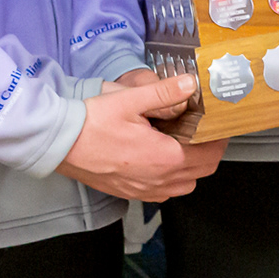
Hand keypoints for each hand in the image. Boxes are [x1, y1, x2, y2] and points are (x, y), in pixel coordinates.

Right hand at [57, 74, 226, 200]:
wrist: (59, 143)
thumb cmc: (91, 123)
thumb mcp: (131, 100)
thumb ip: (165, 93)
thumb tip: (190, 85)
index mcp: (165, 158)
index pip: (208, 154)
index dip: (219, 139)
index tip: (220, 125)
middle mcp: (158, 180)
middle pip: (201, 172)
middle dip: (209, 152)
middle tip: (206, 131)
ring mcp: (143, 190)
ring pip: (183, 185)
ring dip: (191, 167)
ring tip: (184, 143)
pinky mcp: (130, 192)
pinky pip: (163, 191)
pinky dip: (171, 178)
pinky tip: (161, 157)